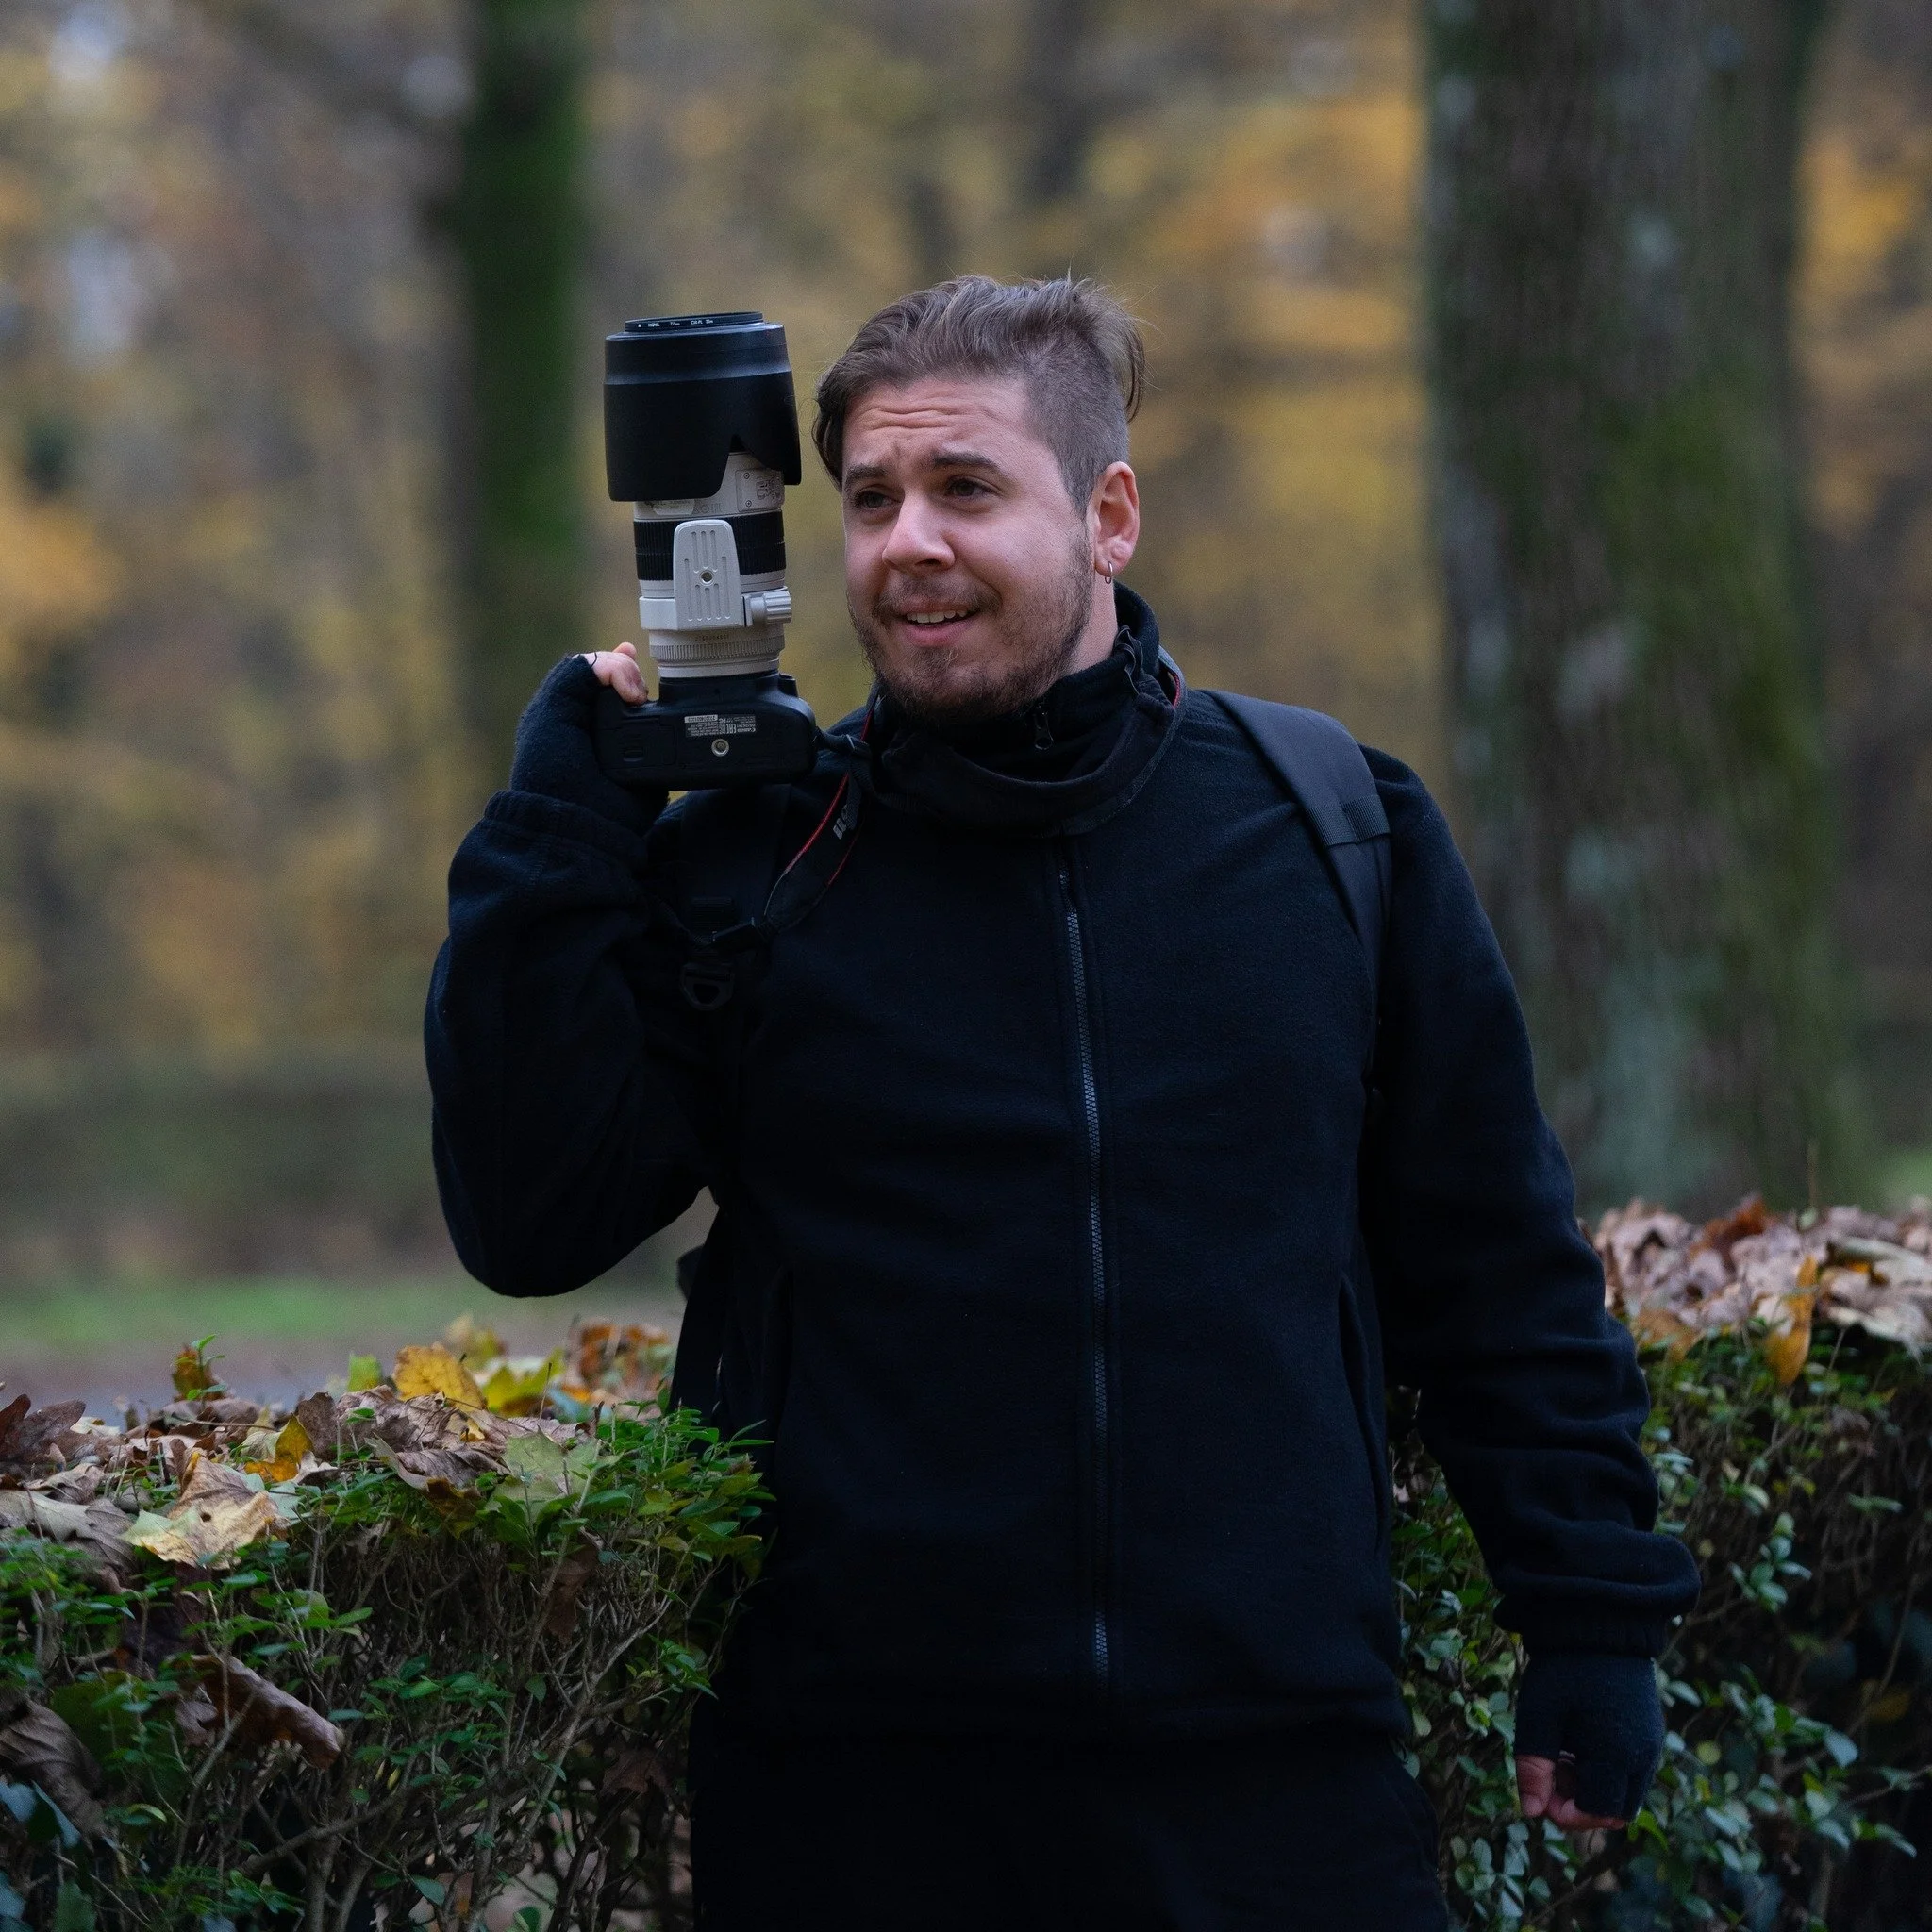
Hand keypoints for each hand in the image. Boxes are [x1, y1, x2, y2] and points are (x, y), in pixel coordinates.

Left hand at [508, 652, 663, 832]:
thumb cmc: (552, 769)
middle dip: (631, 676)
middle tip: (632, 690)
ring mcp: (628, 744)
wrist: (578, 819)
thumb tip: (622, 660)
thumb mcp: (552, 708)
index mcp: (572, 711)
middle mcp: (600, 725)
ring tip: (640, 700)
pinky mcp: (653, 763)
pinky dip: (666, 720)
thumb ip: (576, 673)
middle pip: (626, 682)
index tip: (623, 662)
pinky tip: (659, 710)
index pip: (599, 670)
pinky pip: (668, 733)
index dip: (613, 661)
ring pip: (648, 703)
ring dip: (647, 695)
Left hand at [1514, 1652, 1662, 1833]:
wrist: (1598, 1624)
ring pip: (1626, 1793)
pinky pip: (1631, 1770)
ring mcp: (1650, 1745)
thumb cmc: (1563, 1669)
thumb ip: (1534, 1766)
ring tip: (1560, 1755)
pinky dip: (1605, 1771)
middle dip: (1581, 1805)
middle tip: (1549, 1776)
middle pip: (1617, 1811)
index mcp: (1618, 1755)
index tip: (1539, 1795)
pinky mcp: (1649, 1732)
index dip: (1566, 1814)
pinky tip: (1576, 1743)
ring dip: (1593, 1789)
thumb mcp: (1539, 1716)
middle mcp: (1643, 1756)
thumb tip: (1530, 1812)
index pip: (1598, 1812)